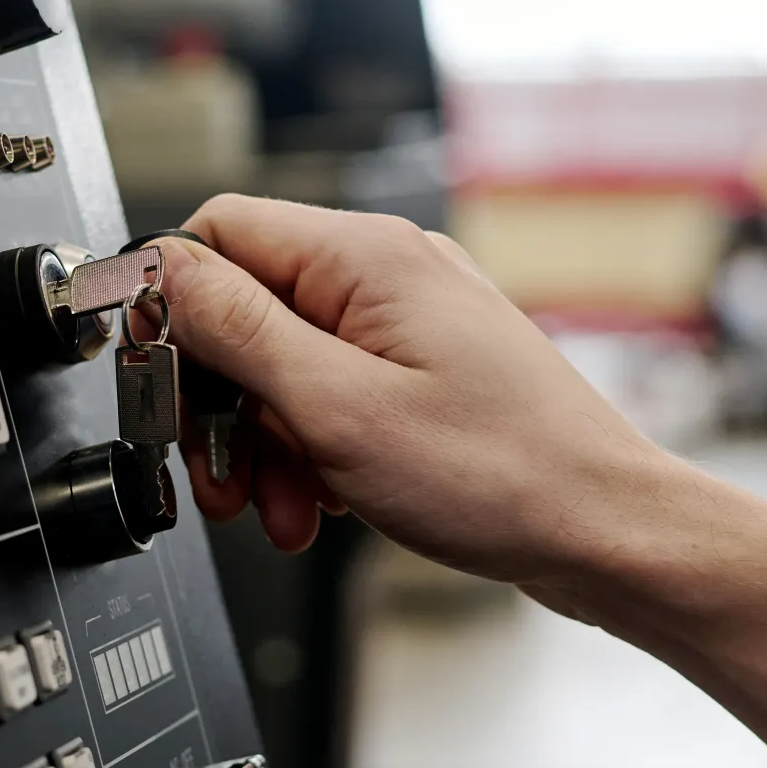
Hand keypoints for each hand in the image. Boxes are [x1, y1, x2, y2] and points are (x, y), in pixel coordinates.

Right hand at [161, 195, 672, 585]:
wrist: (605, 533)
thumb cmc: (504, 477)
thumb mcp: (338, 409)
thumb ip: (239, 332)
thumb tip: (165, 273)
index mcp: (365, 259)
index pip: (217, 234)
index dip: (172, 310)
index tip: (161, 383)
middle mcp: (389, 275)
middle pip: (245, 310)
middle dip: (222, 403)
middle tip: (222, 475)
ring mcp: (410, 325)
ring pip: (285, 366)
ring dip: (266, 444)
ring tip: (284, 509)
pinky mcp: (425, 375)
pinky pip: (334, 396)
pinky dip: (312, 452)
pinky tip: (324, 505)